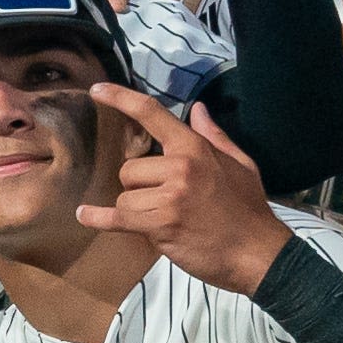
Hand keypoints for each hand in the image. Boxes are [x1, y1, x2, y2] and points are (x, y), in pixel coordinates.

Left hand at [84, 86, 282, 293]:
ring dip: (136, 211)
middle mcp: (179, 167)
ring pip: (125, 196)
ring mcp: (169, 196)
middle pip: (129, 169)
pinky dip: (100, 219)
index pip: (152, 114)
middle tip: (164, 204)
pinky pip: (118, 217)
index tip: (97, 89)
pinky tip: (84, 215)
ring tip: (165, 222)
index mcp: (195, 148)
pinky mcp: (160, 225)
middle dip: (140, 188)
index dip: (120, 99)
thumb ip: (214, 136)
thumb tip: (198, 110)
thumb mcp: (240, 163)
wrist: (258, 252)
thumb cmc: (250, 209)